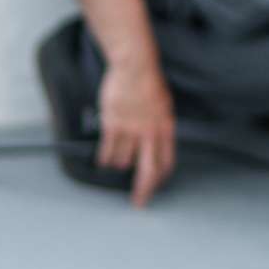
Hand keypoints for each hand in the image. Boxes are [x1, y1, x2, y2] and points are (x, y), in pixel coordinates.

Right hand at [97, 58, 176, 208]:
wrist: (134, 66)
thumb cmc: (148, 81)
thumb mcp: (163, 104)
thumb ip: (160, 124)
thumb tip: (156, 140)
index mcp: (166, 128)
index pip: (166, 161)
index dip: (161, 177)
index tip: (156, 184)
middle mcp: (150, 133)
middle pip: (148, 170)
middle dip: (144, 190)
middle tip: (139, 202)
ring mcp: (131, 130)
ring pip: (124, 161)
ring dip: (118, 166)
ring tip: (114, 165)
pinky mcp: (113, 125)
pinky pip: (108, 150)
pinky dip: (105, 158)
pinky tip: (103, 161)